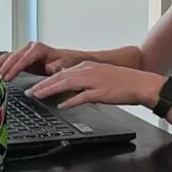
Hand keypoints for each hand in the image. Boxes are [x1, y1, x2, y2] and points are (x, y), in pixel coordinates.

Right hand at [0, 41, 74, 80]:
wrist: (66, 61)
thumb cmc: (65, 63)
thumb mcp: (63, 65)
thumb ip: (56, 67)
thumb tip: (50, 67)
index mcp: (39, 48)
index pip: (23, 59)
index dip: (14, 68)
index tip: (7, 77)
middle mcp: (30, 48)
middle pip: (13, 57)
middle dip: (3, 67)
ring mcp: (24, 51)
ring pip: (7, 57)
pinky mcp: (21, 58)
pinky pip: (7, 60)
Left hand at [25, 61, 164, 109]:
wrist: (142, 84)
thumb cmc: (123, 83)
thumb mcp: (98, 79)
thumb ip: (82, 85)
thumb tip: (67, 94)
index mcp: (86, 67)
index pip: (61, 73)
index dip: (46, 80)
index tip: (35, 86)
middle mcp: (88, 71)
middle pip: (59, 77)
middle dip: (42, 84)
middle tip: (29, 91)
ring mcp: (94, 81)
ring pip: (66, 83)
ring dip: (50, 90)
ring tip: (37, 96)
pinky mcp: (101, 92)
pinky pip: (82, 96)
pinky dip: (70, 100)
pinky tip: (62, 105)